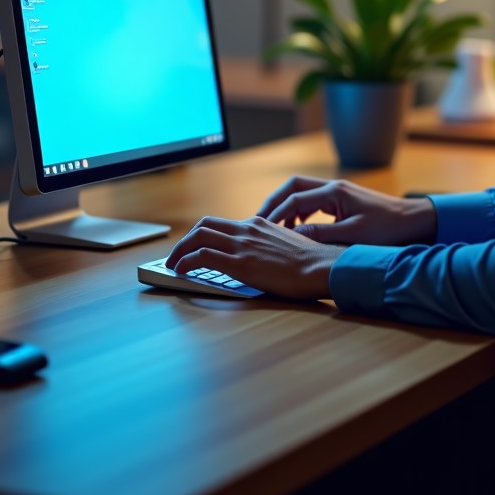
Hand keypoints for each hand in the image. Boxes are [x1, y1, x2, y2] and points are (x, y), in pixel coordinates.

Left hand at [164, 215, 343, 300]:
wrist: (321, 267)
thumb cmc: (310, 262)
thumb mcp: (285, 245)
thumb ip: (267, 245)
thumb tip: (257, 257)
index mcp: (258, 224)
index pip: (220, 223)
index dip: (201, 234)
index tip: (193, 246)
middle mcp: (247, 229)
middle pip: (203, 225)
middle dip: (185, 240)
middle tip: (177, 254)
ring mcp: (242, 245)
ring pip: (198, 237)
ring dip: (179, 250)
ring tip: (172, 264)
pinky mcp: (240, 264)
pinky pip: (203, 257)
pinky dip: (185, 262)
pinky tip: (180, 271)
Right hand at [258, 175, 437, 246]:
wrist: (415, 221)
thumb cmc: (388, 229)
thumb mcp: (353, 235)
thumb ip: (321, 235)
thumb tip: (292, 237)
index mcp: (334, 192)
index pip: (294, 199)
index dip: (275, 214)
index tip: (261, 230)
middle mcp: (333, 188)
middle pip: (293, 187)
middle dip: (274, 203)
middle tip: (258, 221)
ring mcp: (338, 193)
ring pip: (302, 194)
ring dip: (286, 208)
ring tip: (273, 228)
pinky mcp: (343, 202)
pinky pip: (313, 203)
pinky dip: (300, 213)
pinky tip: (297, 230)